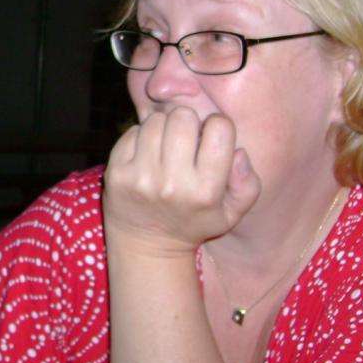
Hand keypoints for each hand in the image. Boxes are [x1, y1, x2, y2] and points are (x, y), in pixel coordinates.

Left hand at [103, 107, 260, 254]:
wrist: (147, 245)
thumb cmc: (193, 222)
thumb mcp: (231, 213)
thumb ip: (247, 184)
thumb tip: (238, 152)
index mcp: (205, 191)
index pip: (220, 128)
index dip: (218, 127)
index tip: (210, 139)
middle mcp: (172, 184)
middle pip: (183, 117)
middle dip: (187, 123)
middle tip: (185, 140)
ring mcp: (141, 177)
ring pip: (156, 120)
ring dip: (163, 128)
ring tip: (165, 147)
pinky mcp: (115, 173)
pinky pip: (132, 132)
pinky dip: (141, 137)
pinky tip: (146, 155)